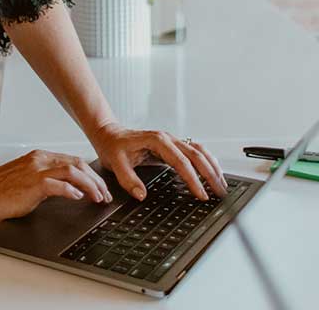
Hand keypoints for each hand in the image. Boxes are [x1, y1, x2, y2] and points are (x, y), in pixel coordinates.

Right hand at [0, 149, 112, 224]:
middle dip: (96, 180)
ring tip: (98, 198)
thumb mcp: (26, 180)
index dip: (91, 174)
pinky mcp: (33, 184)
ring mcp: (36, 170)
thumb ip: (45, 181)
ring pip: (73, 171)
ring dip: (90, 185)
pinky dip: (73, 190)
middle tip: (106, 194)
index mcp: (39, 157)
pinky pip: (59, 184)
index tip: (100, 187)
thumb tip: (67, 190)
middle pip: (78, 164)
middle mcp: (40, 159)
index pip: (73, 160)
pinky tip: (79, 198)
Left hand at [91, 122, 228, 201]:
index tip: (201, 194)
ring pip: (198, 151)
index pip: (180, 161)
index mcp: (156, 141)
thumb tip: (141, 195)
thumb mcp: (114, 163)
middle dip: (210, 173)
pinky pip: (193, 152)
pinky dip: (205, 162)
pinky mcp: (171, 146)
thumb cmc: (112, 146)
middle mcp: (167, 139)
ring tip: (222, 184)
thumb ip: (128, 179)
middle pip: (196, 154)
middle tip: (220, 192)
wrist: (108, 134)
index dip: (192, 179)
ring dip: (212, 166)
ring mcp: (170, 141)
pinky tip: (212, 172)